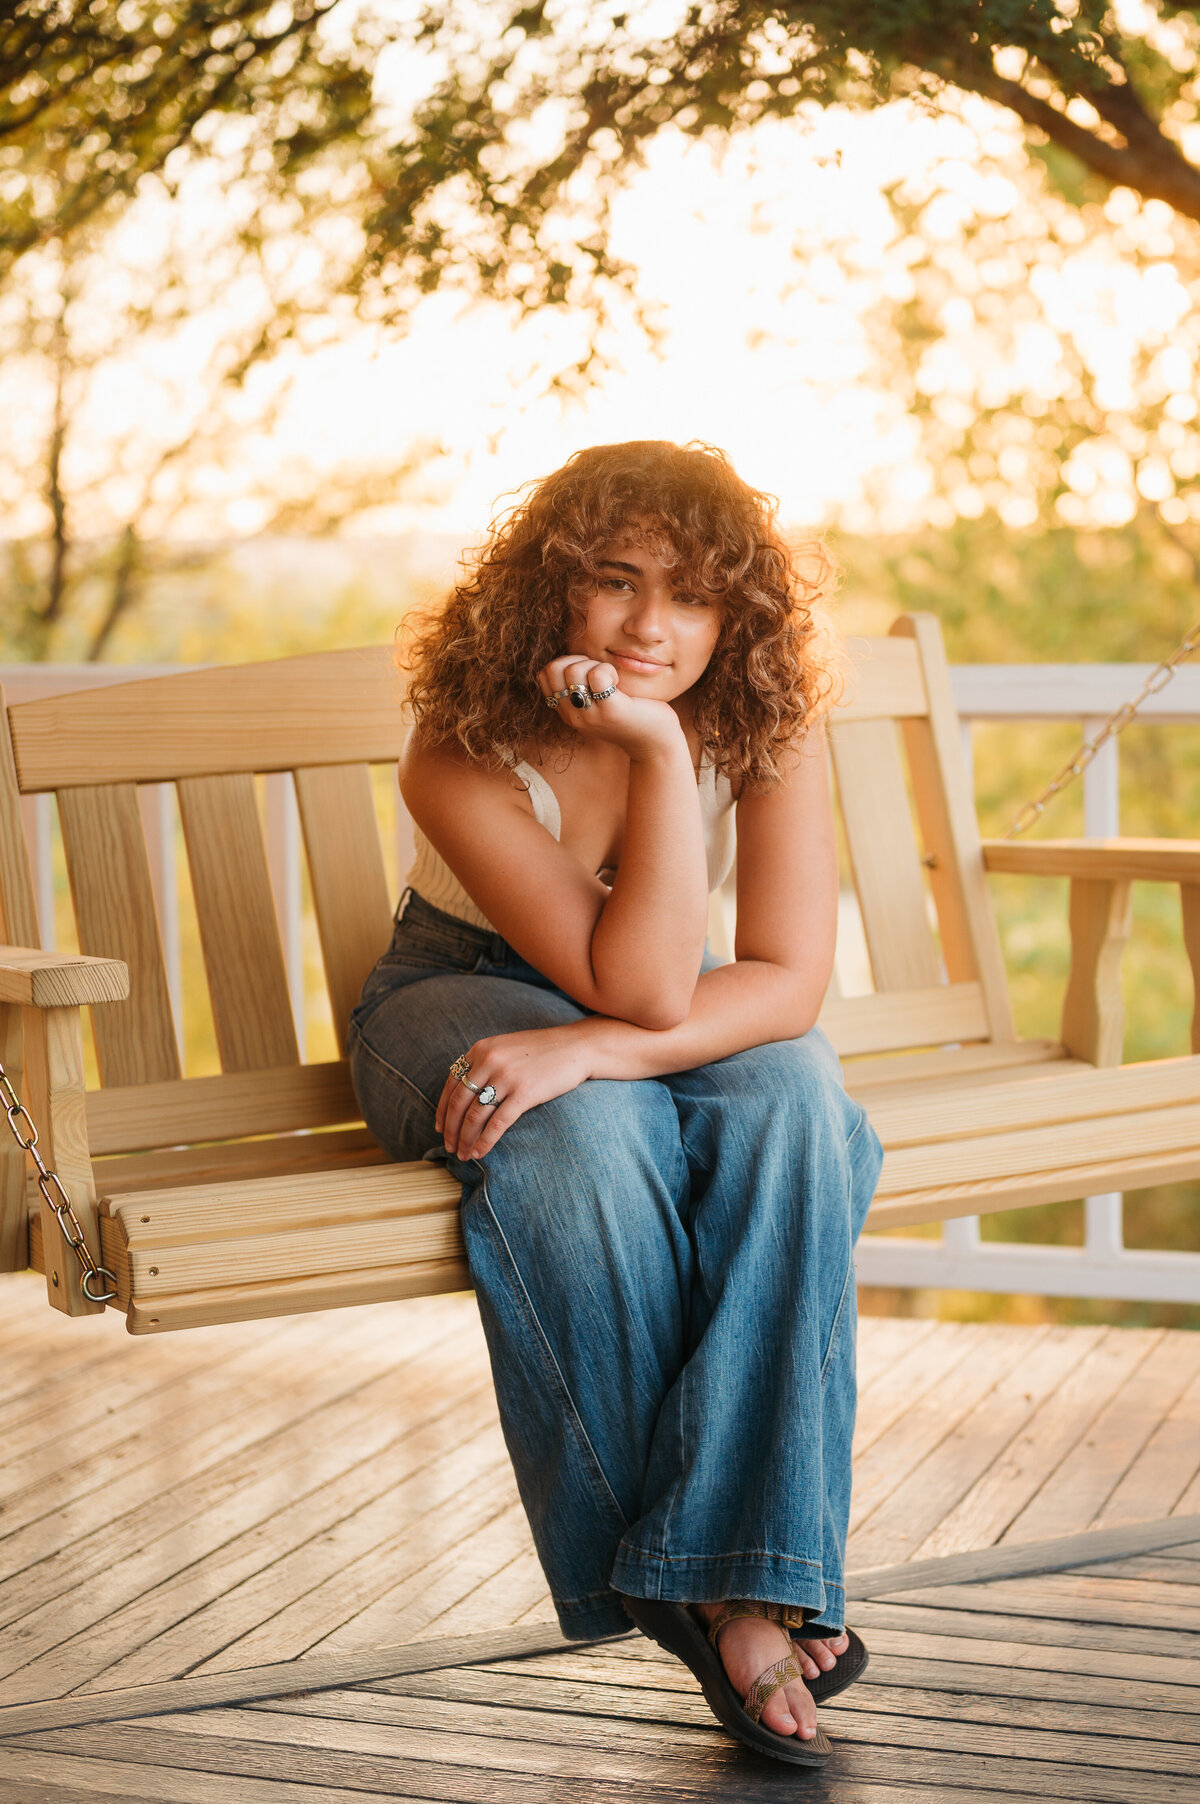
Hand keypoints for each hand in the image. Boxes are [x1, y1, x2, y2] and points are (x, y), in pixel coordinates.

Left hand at [436, 1023, 594, 1159]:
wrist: (577, 1047)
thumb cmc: (542, 1052)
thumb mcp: (505, 1048)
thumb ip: (484, 1064)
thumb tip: (463, 1095)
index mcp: (481, 1049)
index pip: (451, 1084)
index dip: (441, 1110)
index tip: (439, 1128)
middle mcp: (489, 1061)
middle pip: (458, 1103)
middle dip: (450, 1130)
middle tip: (449, 1147)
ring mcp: (507, 1077)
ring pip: (474, 1116)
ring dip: (465, 1140)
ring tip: (463, 1155)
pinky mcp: (525, 1093)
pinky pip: (497, 1124)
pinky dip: (485, 1142)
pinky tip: (480, 1153)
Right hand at [538, 654, 682, 758]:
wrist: (656, 744)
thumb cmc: (630, 714)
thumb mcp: (596, 703)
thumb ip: (580, 687)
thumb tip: (571, 658)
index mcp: (566, 712)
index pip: (543, 675)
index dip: (565, 663)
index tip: (587, 674)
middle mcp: (573, 716)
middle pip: (554, 668)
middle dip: (577, 660)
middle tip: (600, 674)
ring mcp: (590, 715)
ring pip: (574, 670)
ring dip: (596, 665)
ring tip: (612, 680)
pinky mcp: (611, 711)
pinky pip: (597, 675)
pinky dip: (609, 670)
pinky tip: (619, 683)